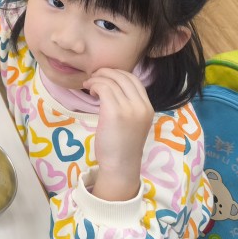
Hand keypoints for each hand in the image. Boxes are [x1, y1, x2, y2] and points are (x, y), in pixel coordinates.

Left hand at [85, 68, 152, 200]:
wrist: (120, 166)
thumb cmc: (122, 145)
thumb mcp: (132, 121)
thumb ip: (128, 104)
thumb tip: (111, 85)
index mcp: (148, 107)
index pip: (134, 79)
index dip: (117, 73)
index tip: (104, 77)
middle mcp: (142, 106)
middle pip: (123, 76)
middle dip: (105, 72)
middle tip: (93, 78)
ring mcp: (130, 108)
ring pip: (110, 80)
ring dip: (96, 79)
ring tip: (89, 87)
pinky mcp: (115, 112)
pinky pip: (103, 88)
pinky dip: (94, 86)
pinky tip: (90, 93)